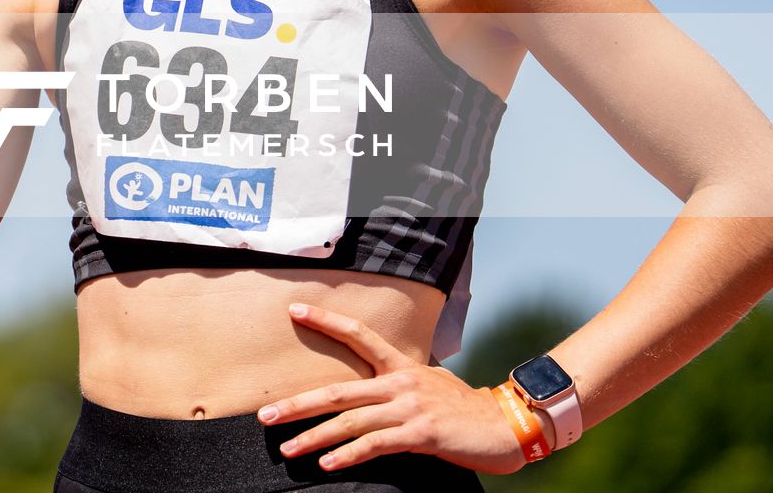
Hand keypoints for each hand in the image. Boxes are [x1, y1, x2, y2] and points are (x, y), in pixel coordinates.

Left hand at [256, 303, 528, 475]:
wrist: (507, 424)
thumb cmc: (465, 409)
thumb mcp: (431, 384)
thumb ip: (399, 385)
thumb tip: (372, 391)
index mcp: (401, 366)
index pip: (358, 335)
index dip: (326, 321)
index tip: (295, 310)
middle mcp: (400, 382)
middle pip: (337, 390)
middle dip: (297, 404)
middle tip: (265, 414)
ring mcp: (409, 407)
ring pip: (350, 422)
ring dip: (313, 437)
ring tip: (287, 447)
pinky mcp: (421, 432)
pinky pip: (376, 444)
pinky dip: (349, 454)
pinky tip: (328, 462)